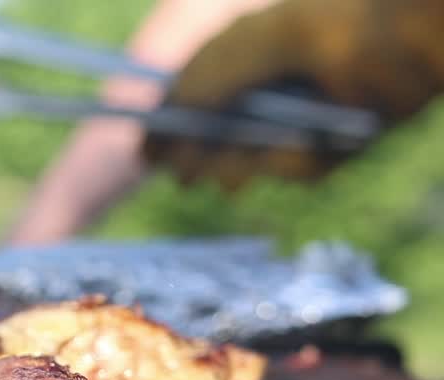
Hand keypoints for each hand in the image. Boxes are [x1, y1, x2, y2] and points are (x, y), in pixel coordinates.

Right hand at [142, 0, 443, 189]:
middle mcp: (270, 84)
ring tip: (237, 172)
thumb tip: (152, 142)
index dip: (168, 127)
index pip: (192, 96)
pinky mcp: (333, 140)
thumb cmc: (314, 31)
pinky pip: (296, 166)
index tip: (148, 156)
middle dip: (201, 157)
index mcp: (244, 53)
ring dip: (242, 166)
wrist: (401, 39)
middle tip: (186, 179)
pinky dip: (291, 163)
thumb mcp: (234, 55)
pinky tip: (302, 150)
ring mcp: (300, 113)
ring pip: (253, 156)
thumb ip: (190, 91)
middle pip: (216, 134)